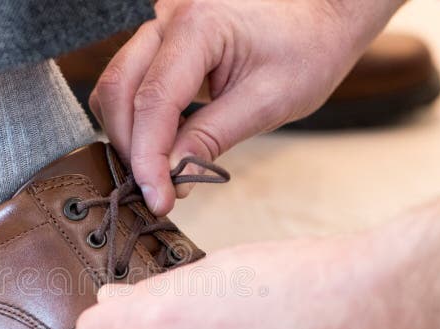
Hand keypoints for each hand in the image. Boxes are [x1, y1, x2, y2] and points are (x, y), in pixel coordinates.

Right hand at [89, 0, 403, 213]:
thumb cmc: (308, 48)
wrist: (323, 14)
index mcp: (198, 26)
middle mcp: (168, 18)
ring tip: (162, 171)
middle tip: (159, 191)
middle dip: (131, 148)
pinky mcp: (162, 42)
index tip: (158, 199)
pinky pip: (131, 82)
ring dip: (129, 135)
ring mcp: (160, 27)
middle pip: (118, 90)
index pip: (154, 100)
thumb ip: (212, 137)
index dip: (148, 158)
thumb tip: (170, 175)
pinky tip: (165, 146)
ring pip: (116, 86)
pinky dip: (138, 120)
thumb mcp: (269, 101)